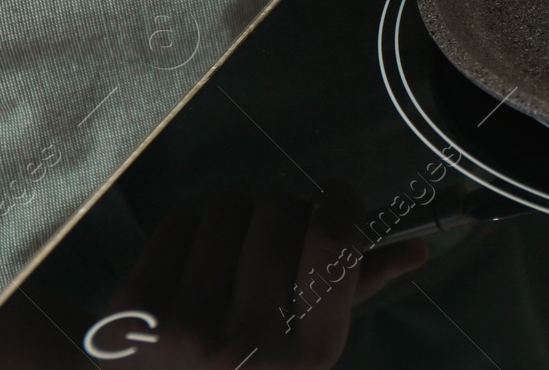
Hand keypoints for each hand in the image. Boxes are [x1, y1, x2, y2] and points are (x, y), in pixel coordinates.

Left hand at [103, 187, 426, 368]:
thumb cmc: (248, 366)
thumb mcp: (308, 343)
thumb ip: (358, 289)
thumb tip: (417, 246)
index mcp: (307, 355)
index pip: (334, 241)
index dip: (338, 202)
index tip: (335, 195)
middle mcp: (248, 347)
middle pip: (280, 211)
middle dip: (282, 214)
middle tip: (273, 242)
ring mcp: (184, 331)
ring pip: (228, 207)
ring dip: (234, 220)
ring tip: (227, 260)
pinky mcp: (132, 314)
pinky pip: (179, 222)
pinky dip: (187, 235)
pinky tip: (186, 274)